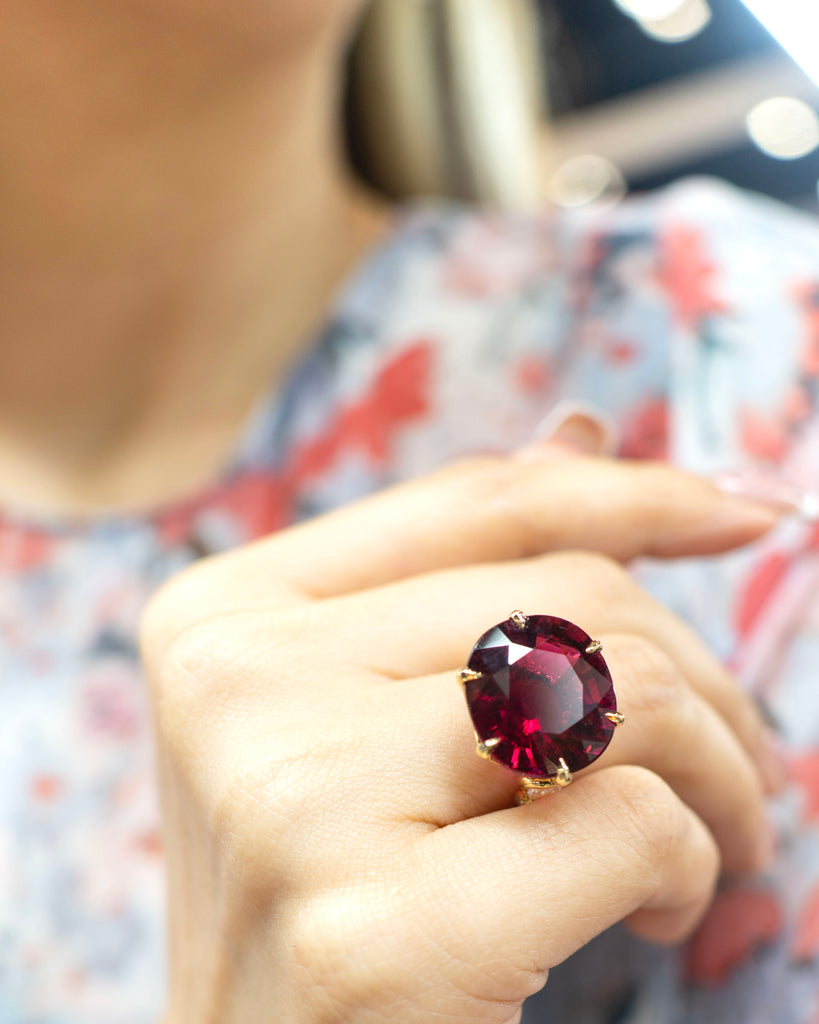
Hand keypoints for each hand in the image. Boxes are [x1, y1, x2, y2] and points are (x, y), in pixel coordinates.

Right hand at [141, 449, 781, 1023]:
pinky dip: (689, 860)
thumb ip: (461, 573)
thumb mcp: (361, 721)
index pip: (476, 502)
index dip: (630, 491)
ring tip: (717, 833)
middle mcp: (237, 686)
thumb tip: (575, 429)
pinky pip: (628, 818)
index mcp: (224, 618)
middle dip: (699, 677)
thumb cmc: (333, 898)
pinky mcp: (377, 934)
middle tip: (738, 763)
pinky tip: (660, 910)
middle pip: (568, 595)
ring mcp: (294, 800)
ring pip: (617, 683)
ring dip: (715, 763)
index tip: (746, 510)